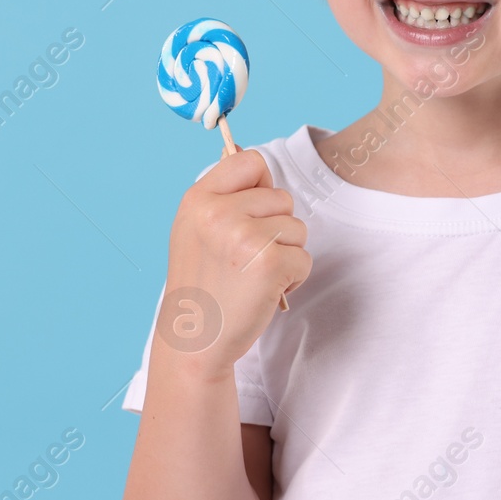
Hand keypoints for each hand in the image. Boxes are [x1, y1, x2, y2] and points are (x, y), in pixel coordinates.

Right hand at [159, 148, 310, 372]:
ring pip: (297, 228)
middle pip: (282, 197)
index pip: (250, 160)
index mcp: (198, 199)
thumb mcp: (196, 230)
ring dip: (286, 253)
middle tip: (246, 258)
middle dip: (276, 227)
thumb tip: (253, 158)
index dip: (261, 185)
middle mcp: (218, 212)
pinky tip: (264, 291)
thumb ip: (225, 196)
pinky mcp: (271, 262)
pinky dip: (293, 278)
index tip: (250, 212)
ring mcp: (244, 236)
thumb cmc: (203, 284)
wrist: (195, 341)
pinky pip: (305, 257)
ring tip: (253, 275)